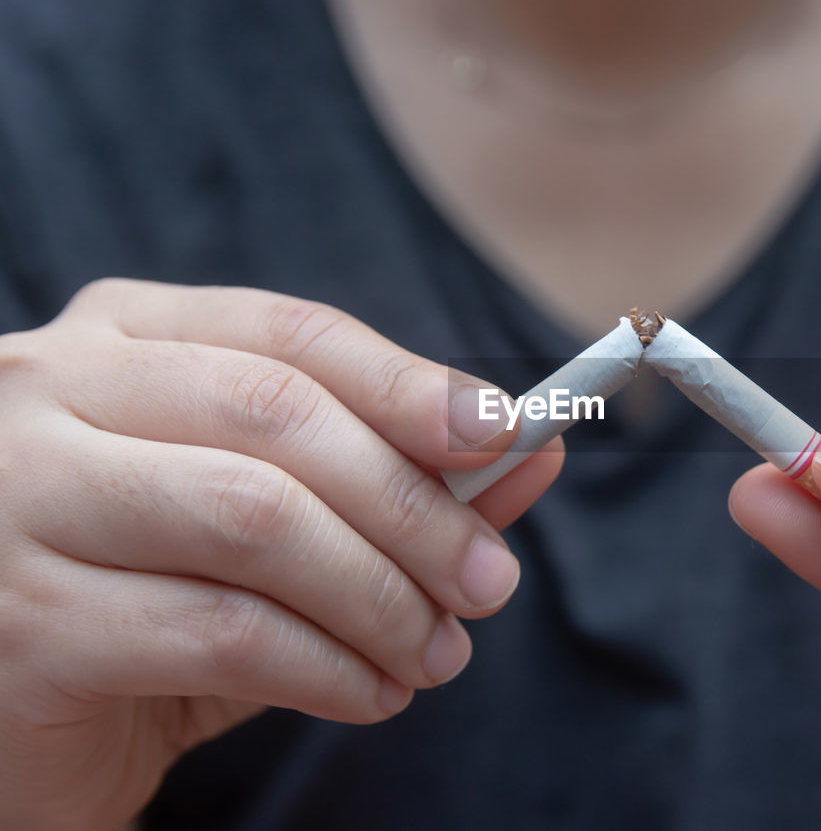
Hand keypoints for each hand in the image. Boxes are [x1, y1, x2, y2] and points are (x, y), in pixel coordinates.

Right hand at [0, 279, 561, 830]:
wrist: (15, 724)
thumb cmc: (149, 601)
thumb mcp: (271, 530)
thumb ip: (391, 481)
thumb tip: (531, 453)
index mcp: (120, 341)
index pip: (290, 335)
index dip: (408, 382)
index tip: (508, 433)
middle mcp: (49, 392)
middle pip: (281, 418)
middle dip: (413, 506)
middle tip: (488, 582)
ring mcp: (18, 499)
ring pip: (257, 519)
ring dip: (379, 594)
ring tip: (436, 653)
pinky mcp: (19, 622)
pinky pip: (221, 632)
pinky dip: (327, 667)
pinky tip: (370, 693)